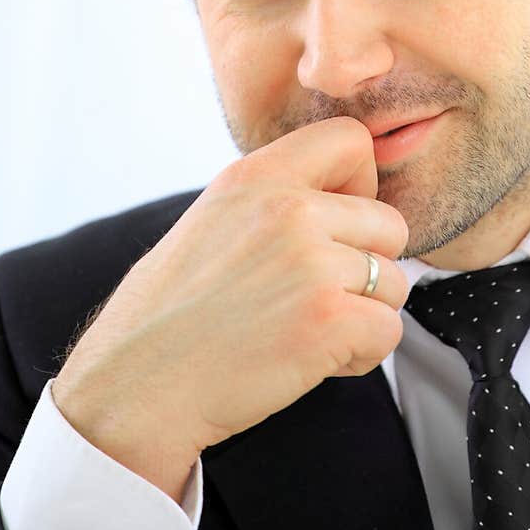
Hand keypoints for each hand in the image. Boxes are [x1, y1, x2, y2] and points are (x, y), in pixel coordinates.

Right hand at [51, 118, 408, 500]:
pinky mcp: (327, 319)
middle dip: (368, 267)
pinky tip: (314, 361)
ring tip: (309, 333)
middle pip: (390, 223)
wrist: (134, 390)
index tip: (336, 225)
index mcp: (254, 177)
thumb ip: (274, 202)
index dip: (360, 184)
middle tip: (319, 299)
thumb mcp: (211, 222)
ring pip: (395, 282)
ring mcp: (311, 263)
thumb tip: (344, 202)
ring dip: (365, 315)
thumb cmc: (169, 317)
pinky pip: (389, 329)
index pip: (351, 139)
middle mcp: (287, 209)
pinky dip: (362, 354)